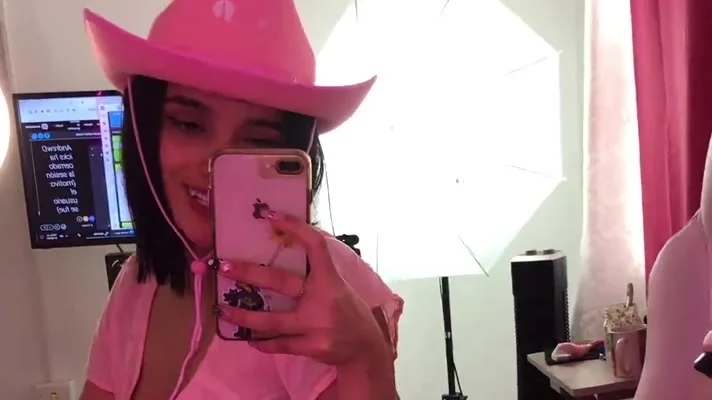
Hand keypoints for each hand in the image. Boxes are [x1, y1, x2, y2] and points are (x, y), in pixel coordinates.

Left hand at [215, 211, 388, 365]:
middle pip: (280, 282)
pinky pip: (279, 344)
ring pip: (271, 321)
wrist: (366, 348)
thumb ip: (319, 272)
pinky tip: (249, 339)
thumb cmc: (350, 311)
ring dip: (244, 316)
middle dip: (249, 273)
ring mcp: (315, 325)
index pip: (315, 246)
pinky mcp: (310, 347)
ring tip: (223, 310)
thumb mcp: (339, 286)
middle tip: (223, 266)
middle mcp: (322, 299)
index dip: (295, 228)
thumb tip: (290, 247)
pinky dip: (262, 342)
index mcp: (331, 279)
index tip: (271, 216)